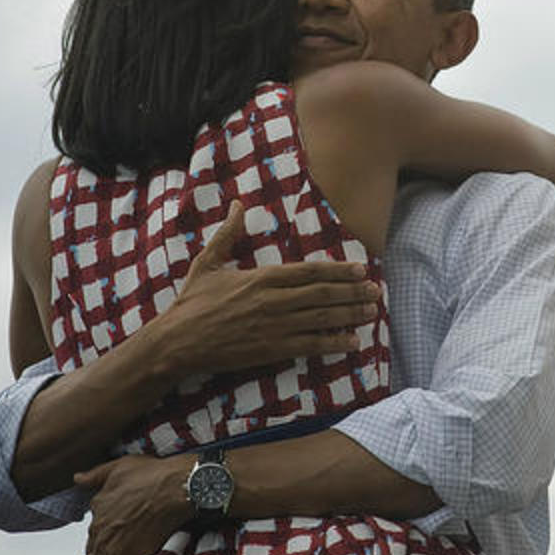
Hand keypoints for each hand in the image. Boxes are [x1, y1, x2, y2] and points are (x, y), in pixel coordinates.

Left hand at [73, 454, 195, 554]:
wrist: (176, 488)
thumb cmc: (154, 474)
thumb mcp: (119, 466)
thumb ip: (95, 475)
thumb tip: (77, 478)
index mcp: (98, 505)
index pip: (95, 526)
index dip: (104, 532)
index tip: (113, 533)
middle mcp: (98, 525)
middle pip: (94, 545)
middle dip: (102, 549)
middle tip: (118, 550)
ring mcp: (107, 544)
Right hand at [149, 200, 381, 378]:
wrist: (178, 341)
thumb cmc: (192, 302)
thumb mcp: (208, 262)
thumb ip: (228, 234)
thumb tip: (236, 205)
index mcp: (261, 277)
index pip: (310, 270)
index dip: (339, 270)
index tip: (360, 269)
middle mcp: (273, 300)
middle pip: (322, 293)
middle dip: (353, 292)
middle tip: (376, 291)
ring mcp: (274, 326)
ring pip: (321, 318)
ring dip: (350, 314)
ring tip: (371, 312)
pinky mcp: (271, 349)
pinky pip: (310, 345)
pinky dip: (333, 343)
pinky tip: (352, 342)